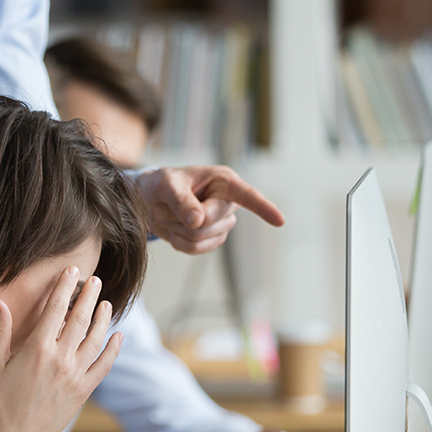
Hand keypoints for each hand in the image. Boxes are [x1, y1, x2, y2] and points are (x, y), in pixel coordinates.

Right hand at [0, 268, 122, 431]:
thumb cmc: (3, 399)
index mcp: (38, 348)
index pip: (55, 309)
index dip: (65, 287)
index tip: (72, 271)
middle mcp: (60, 358)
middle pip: (80, 319)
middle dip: (89, 297)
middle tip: (95, 281)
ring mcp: (75, 374)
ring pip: (95, 339)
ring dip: (103, 319)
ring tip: (106, 303)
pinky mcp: (85, 389)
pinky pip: (104, 365)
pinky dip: (113, 349)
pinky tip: (118, 336)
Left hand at [135, 166, 283, 254]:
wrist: (152, 201)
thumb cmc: (163, 184)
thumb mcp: (166, 185)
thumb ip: (181, 200)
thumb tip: (198, 222)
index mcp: (224, 181)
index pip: (247, 196)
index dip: (263, 208)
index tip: (280, 221)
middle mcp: (228, 203)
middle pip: (210, 223)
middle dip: (182, 219)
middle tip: (165, 206)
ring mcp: (222, 223)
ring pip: (200, 239)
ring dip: (177, 230)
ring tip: (168, 215)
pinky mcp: (212, 239)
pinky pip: (194, 249)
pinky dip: (177, 241)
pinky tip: (174, 228)